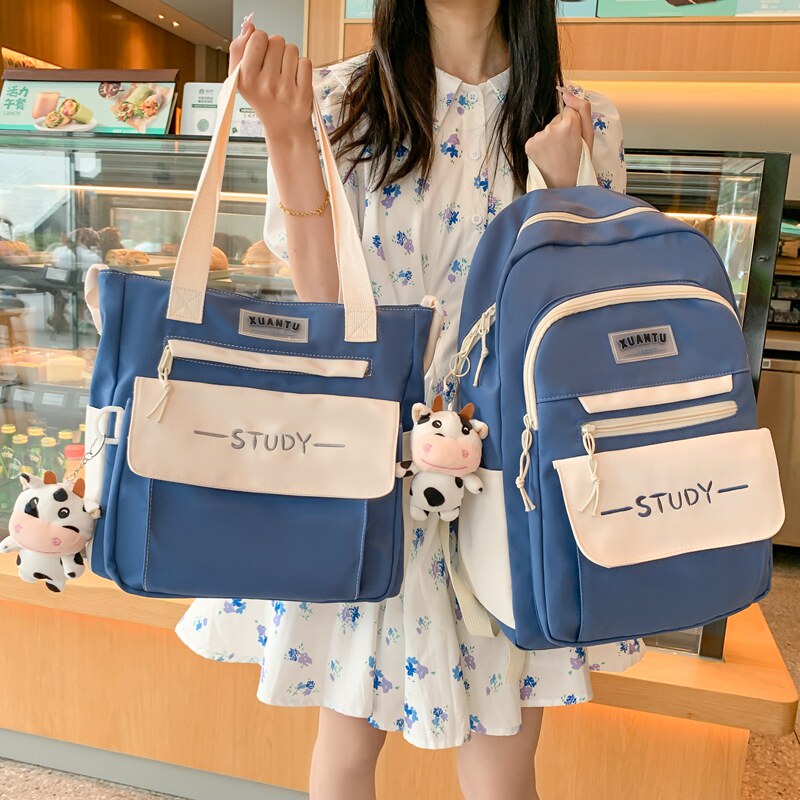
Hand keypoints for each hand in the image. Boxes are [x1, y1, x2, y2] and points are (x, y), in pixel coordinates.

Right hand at [229, 15, 312, 142]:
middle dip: (276, 49)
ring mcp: (285, 90)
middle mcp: (265, 85)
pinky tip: (295, 80)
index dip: (261, 41)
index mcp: (246, 78)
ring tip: (285, 74)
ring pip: (292, 49)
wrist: (283, 126)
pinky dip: (302, 67)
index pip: (258, 37)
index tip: (261, 55)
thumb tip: (249, 26)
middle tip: (274, 68)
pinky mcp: (303, 94)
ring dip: (289, 57)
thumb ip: (239, 48)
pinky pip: (305, 62)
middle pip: (276, 40)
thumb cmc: (262, 97)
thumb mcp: (241, 77)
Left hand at [524, 88, 593, 188]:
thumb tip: (566, 92)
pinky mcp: (529, 145)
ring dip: (551, 139)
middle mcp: (552, 127)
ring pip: (547, 129)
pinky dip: (541, 146)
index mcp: (570, 123)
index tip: (574, 139)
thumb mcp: (589, 135)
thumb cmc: (579, 160)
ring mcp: (539, 136)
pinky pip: (537, 138)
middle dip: (561, 131)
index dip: (572, 124)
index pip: (569, 110)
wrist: (563, 185)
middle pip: (556, 119)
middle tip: (565, 149)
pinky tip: (547, 157)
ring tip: (556, 155)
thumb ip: (582, 108)